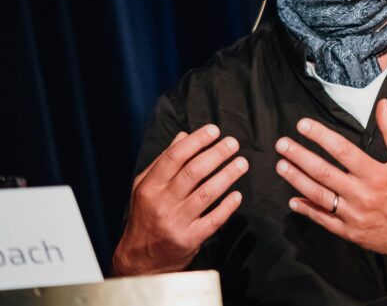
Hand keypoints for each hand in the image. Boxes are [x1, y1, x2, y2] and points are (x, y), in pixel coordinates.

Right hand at [113, 125, 247, 274]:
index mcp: (150, 187)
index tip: (214, 130)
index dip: (197, 141)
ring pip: (206, 194)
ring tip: (242, 163)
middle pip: (193, 172)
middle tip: (233, 143)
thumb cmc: (145, 217)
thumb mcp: (145, 187)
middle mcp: (162, 203)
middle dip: (216, 154)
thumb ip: (164, 161)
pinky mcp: (189, 240)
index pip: (175, 157)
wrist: (139, 261)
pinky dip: (227, 207)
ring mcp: (176, 222)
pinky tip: (237, 195)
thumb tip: (184, 135)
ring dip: (227, 176)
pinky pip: (213, 220)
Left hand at [275, 99, 386, 279]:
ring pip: (319, 196)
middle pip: (324, 173)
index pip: (342, 150)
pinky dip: (307, 210)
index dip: (320, 136)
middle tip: (282, 144)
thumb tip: (382, 105)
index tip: (303, 125)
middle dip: (299, 156)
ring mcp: (354, 216)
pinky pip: (324, 220)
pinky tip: (293, 200)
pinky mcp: (350, 233)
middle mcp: (362, 195)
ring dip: (297, 180)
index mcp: (376, 174)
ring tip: (281, 165)